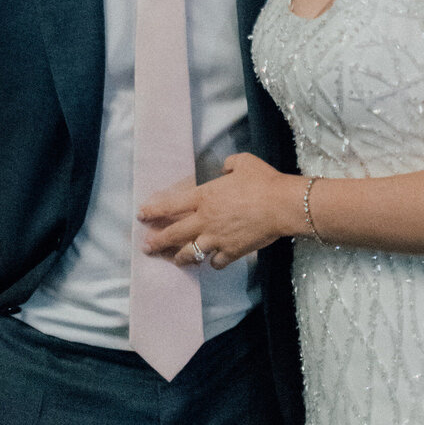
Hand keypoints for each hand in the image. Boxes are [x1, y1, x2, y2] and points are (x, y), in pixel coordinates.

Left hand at [138, 153, 300, 268]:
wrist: (282, 205)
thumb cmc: (262, 181)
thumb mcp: (243, 162)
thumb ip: (228, 164)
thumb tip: (224, 168)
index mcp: (204, 197)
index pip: (170, 206)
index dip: (153, 211)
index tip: (141, 215)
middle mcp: (205, 220)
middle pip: (173, 234)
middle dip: (157, 241)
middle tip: (146, 246)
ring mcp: (217, 239)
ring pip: (190, 253)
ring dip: (179, 257)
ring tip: (173, 259)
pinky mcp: (231, 252)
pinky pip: (216, 262)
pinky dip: (213, 262)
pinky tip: (213, 261)